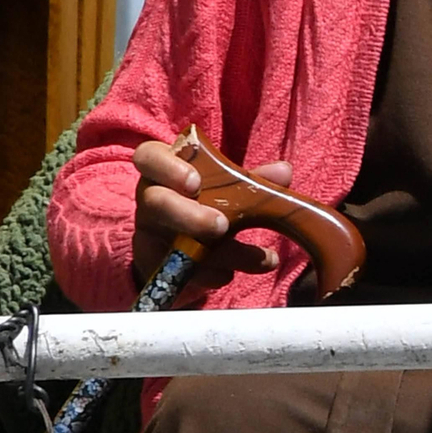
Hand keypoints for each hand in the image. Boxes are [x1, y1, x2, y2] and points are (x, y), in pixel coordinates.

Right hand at [131, 139, 292, 291]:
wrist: (180, 243)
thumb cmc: (206, 200)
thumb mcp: (227, 188)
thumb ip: (252, 180)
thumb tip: (284, 171)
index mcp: (163, 169)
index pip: (149, 157)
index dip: (168, 168)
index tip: (195, 181)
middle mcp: (149, 198)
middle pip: (156, 203)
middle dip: (190, 215)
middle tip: (221, 225)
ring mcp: (148, 234)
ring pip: (172, 243)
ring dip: (215, 253)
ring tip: (257, 259)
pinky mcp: (154, 266)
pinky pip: (177, 272)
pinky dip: (208, 275)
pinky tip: (230, 274)